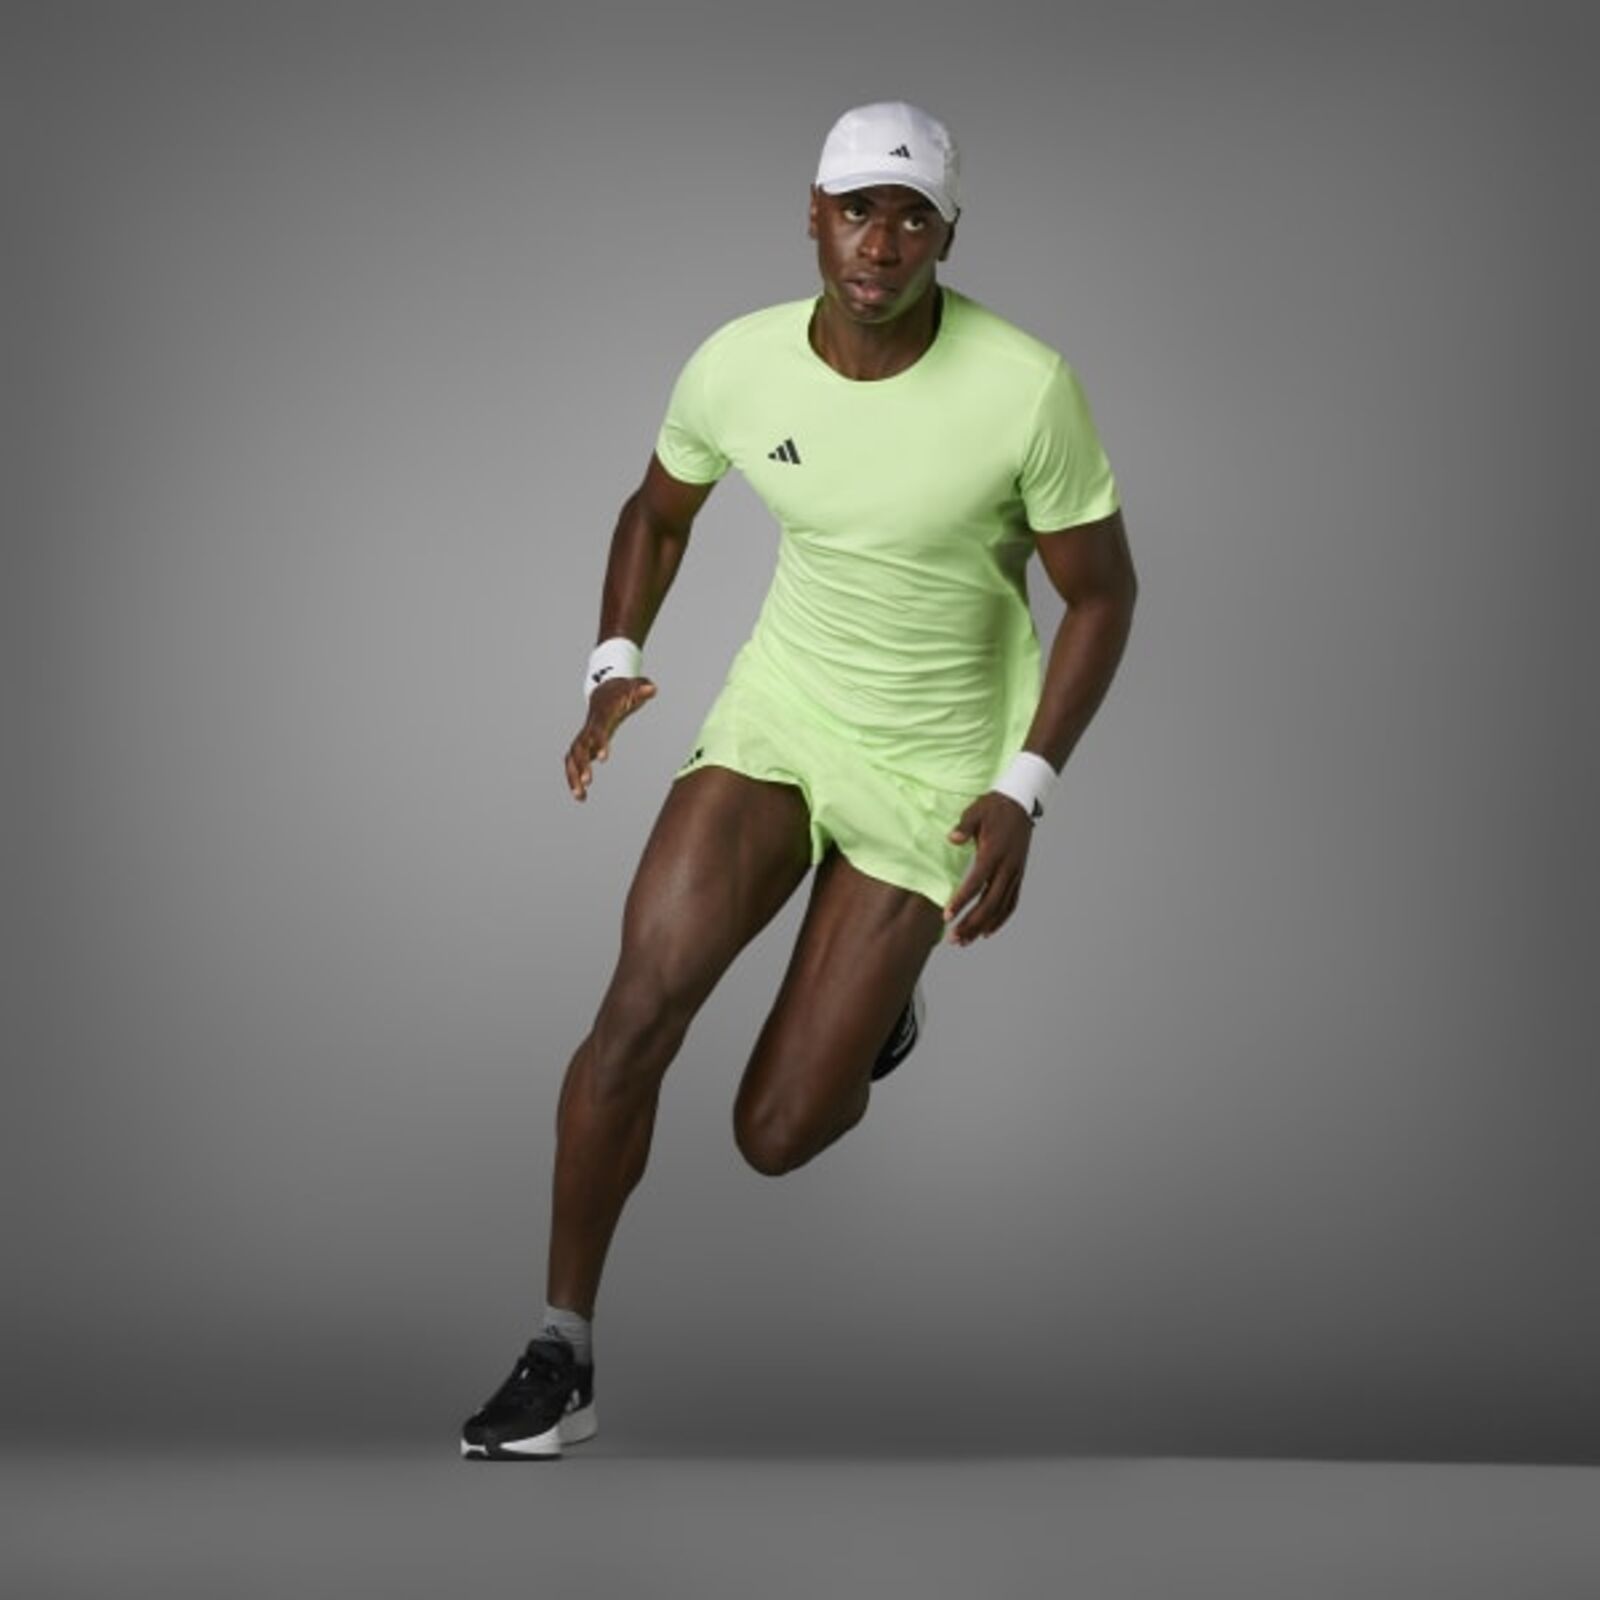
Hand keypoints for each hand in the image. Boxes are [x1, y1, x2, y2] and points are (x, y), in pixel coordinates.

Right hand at [565, 677, 656, 800]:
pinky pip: (573, 765)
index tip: (604, 759)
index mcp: (601, 717)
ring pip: (572, 759)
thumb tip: (652, 689)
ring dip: (573, 777)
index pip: (598, 731)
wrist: (604, 692)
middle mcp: (588, 729)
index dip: (600, 743)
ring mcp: (584, 738)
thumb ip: (642, 688)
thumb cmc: (622, 692)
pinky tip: (582, 797)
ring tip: (581, 797)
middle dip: (581, 764)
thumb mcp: (634, 688)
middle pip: (579, 747)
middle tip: (588, 782)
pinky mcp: (583, 748)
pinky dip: (574, 780)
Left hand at [943, 792, 1033, 945]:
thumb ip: (963, 827)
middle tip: (954, 938)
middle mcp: (1007, 867)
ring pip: (1001, 907)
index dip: (961, 901)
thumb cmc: (994, 807)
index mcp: (994, 853)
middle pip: (990, 903)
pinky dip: (1001, 919)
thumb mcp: (976, 811)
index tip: (947, 916)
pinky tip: (987, 931)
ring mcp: (1015, 873)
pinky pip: (1012, 902)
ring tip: (965, 940)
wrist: (1021, 803)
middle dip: (971, 923)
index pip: (976, 883)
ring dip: (983, 926)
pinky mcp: (1019, 875)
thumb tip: (951, 839)